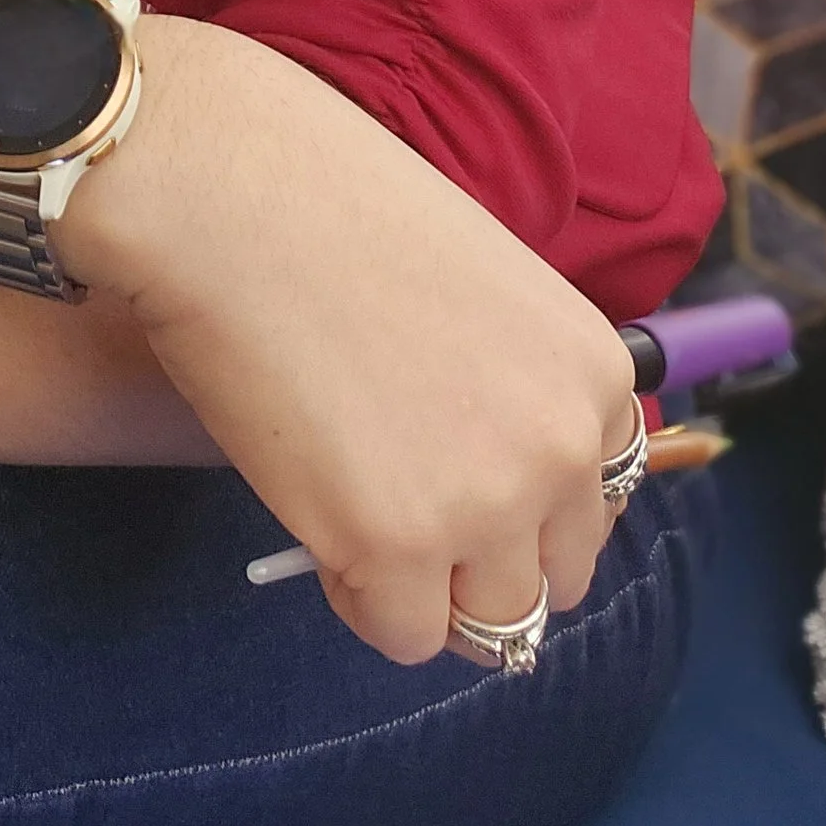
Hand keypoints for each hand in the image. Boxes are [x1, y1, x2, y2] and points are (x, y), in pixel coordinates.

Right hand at [58, 22, 637, 664]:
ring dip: (428, 587)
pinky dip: (358, 596)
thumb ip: (506, 381)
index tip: (455, 472)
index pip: (599, 497)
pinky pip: (401, 634)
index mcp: (594, 373)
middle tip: (398, 499)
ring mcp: (487, 505)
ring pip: (491, 624)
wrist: (225, 192)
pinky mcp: (396, 548)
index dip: (523, 498)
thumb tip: (478, 467)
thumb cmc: (325, 204)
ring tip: (349, 503)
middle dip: (485, 556)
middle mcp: (563, 448)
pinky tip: (311, 513)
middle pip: (556, 574)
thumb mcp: (475, 286)